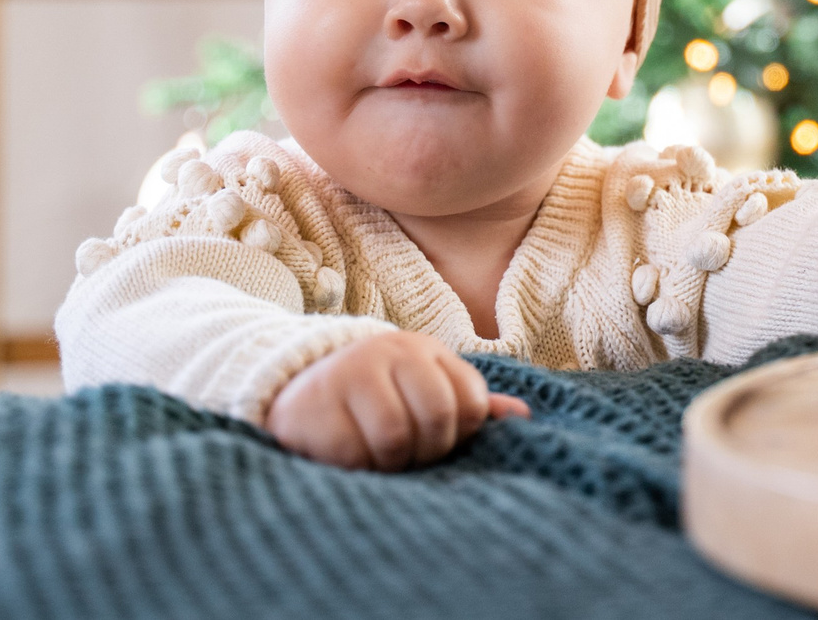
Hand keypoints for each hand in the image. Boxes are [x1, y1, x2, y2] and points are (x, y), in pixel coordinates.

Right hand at [268, 328, 528, 470]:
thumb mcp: (423, 389)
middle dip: (426, 451)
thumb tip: (523, 415)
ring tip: (377, 456)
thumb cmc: (374, 397)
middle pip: (437, 418)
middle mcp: (389, 353)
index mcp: (423, 350)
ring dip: (391, 462)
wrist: (293, 388)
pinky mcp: (315, 407)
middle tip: (406, 454)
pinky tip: (348, 456)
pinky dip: (357, 467)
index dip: (461, 433)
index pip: (470, 399)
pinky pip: (354, 454)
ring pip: (396, 439)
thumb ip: (470, 404)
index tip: (440, 440)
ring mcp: (349, 375)